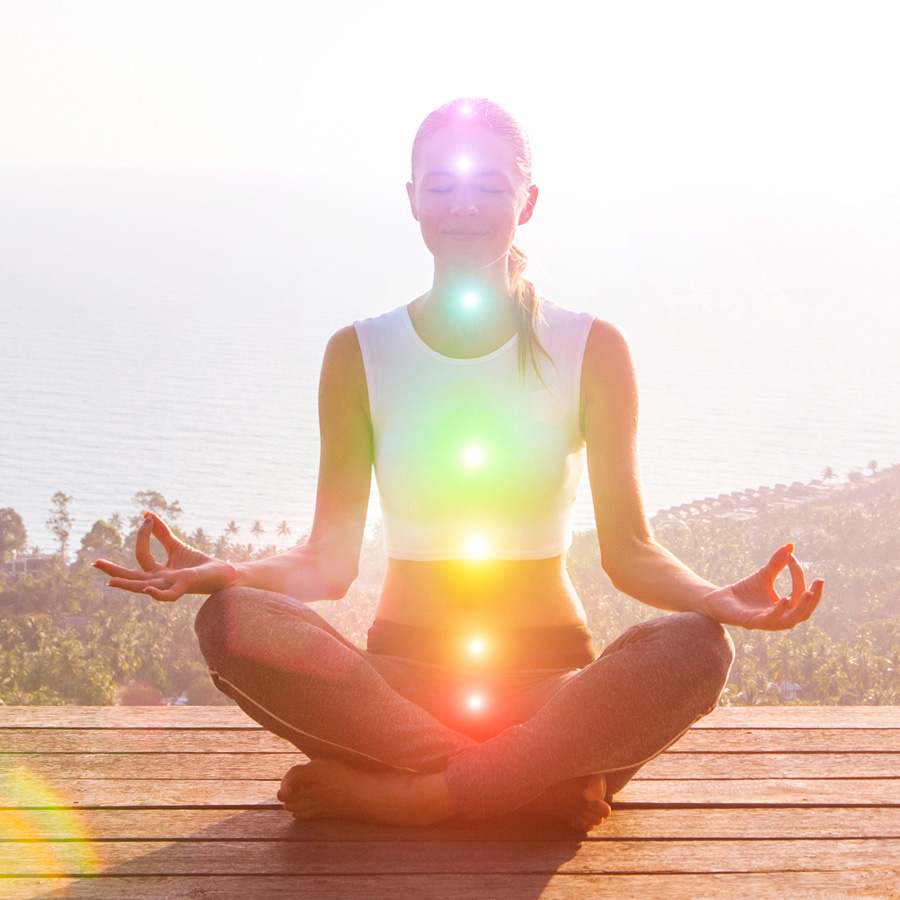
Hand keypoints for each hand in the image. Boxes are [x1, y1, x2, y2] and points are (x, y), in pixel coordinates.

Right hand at [93, 512, 235, 601]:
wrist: (223, 574)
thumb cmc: (199, 564)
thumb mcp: (176, 546)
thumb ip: (162, 534)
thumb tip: (147, 515)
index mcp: (158, 572)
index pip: (141, 555)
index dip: (142, 536)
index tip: (147, 519)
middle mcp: (160, 581)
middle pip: (133, 578)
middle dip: (114, 571)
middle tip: (94, 563)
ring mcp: (171, 585)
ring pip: (145, 588)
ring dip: (128, 585)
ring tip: (110, 582)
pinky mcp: (185, 587)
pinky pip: (169, 595)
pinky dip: (159, 595)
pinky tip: (148, 590)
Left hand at [699, 543, 822, 630]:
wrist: (717, 599)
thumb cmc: (743, 591)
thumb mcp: (764, 575)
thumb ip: (777, 563)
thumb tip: (791, 546)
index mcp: (784, 609)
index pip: (800, 594)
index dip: (799, 576)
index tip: (792, 557)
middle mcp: (778, 618)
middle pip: (804, 613)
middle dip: (814, 598)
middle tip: (819, 581)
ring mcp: (765, 622)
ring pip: (790, 621)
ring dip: (801, 607)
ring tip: (809, 593)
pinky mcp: (750, 622)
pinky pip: (769, 620)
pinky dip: (778, 611)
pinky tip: (785, 599)